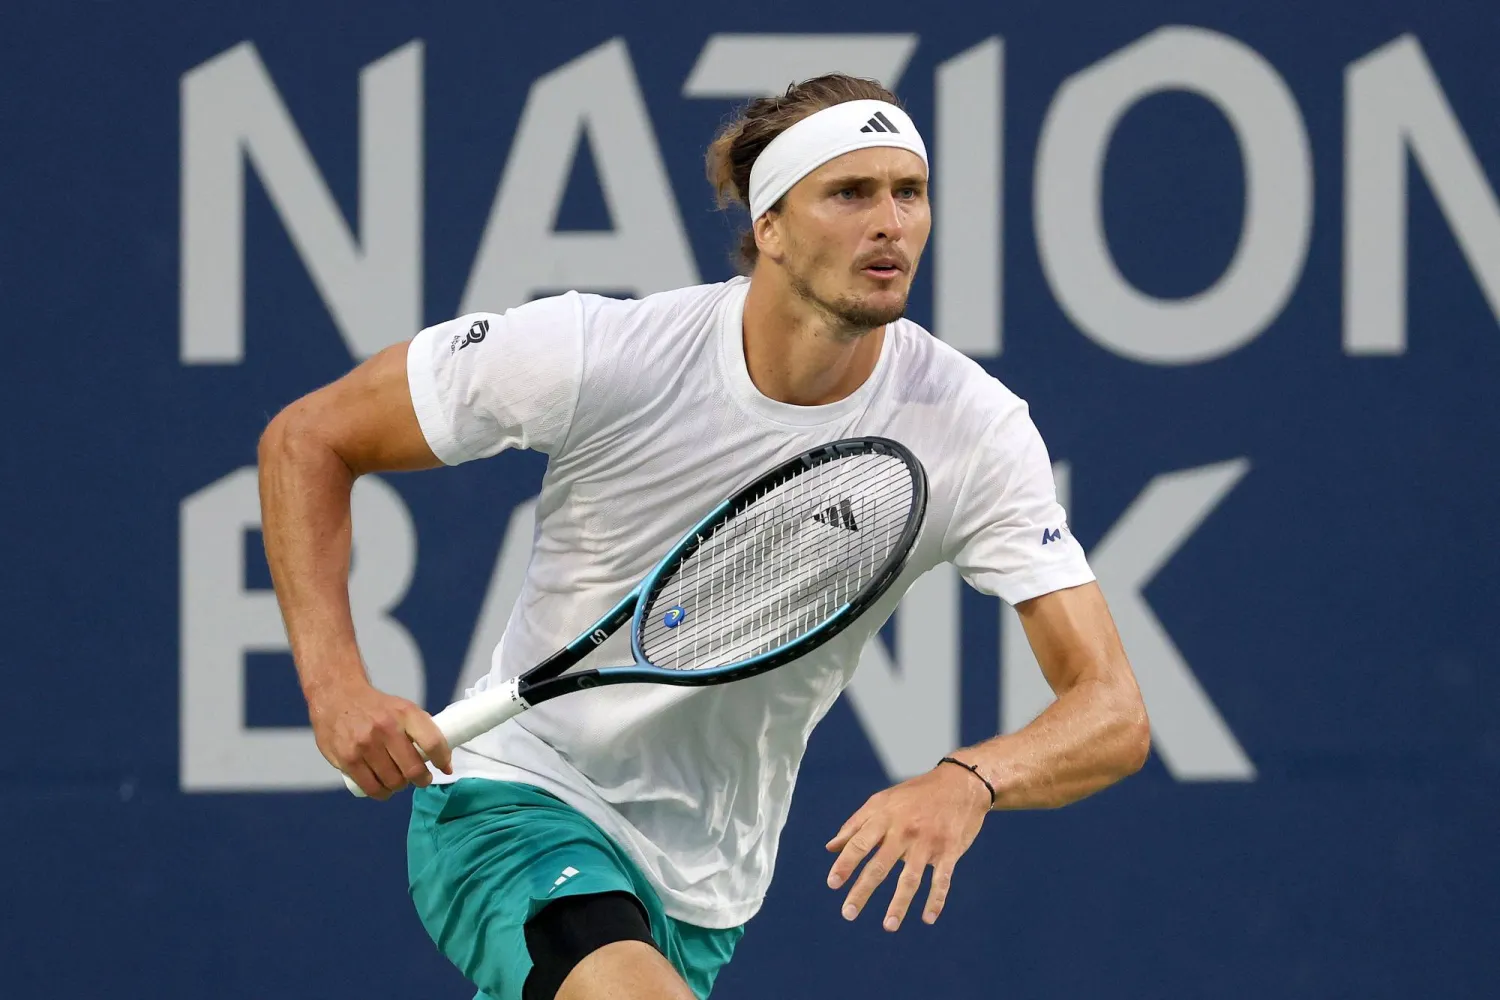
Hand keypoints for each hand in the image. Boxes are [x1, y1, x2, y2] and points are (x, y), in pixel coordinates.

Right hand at [308, 679, 451, 798]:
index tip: (444, 768)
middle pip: (413, 769)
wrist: (337, 697)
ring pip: (394, 782)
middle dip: (421, 779)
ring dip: (400, 786)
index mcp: (405, 713)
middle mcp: (386, 728)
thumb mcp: (402, 708)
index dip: (442, 759)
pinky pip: (372, 788)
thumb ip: (422, 730)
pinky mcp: (348, 759)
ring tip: (399, 781)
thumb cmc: (376, 708)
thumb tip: (444, 761)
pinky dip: (382, 793)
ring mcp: (365, 745)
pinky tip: (383, 788)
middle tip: (421, 779)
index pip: (432, 742)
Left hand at [825, 762, 989, 930]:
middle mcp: (904, 830)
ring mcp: (928, 842)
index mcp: (884, 817)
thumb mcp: (883, 801)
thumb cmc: (916, 794)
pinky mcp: (950, 851)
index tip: (833, 884)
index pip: (859, 843)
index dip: (845, 864)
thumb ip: (856, 824)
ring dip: (898, 904)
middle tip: (848, 913)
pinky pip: (942, 880)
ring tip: (888, 926)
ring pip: (910, 878)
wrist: (961, 783)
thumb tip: (830, 848)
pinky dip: (936, 900)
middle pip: (880, 865)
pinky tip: (928, 918)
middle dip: (863, 891)